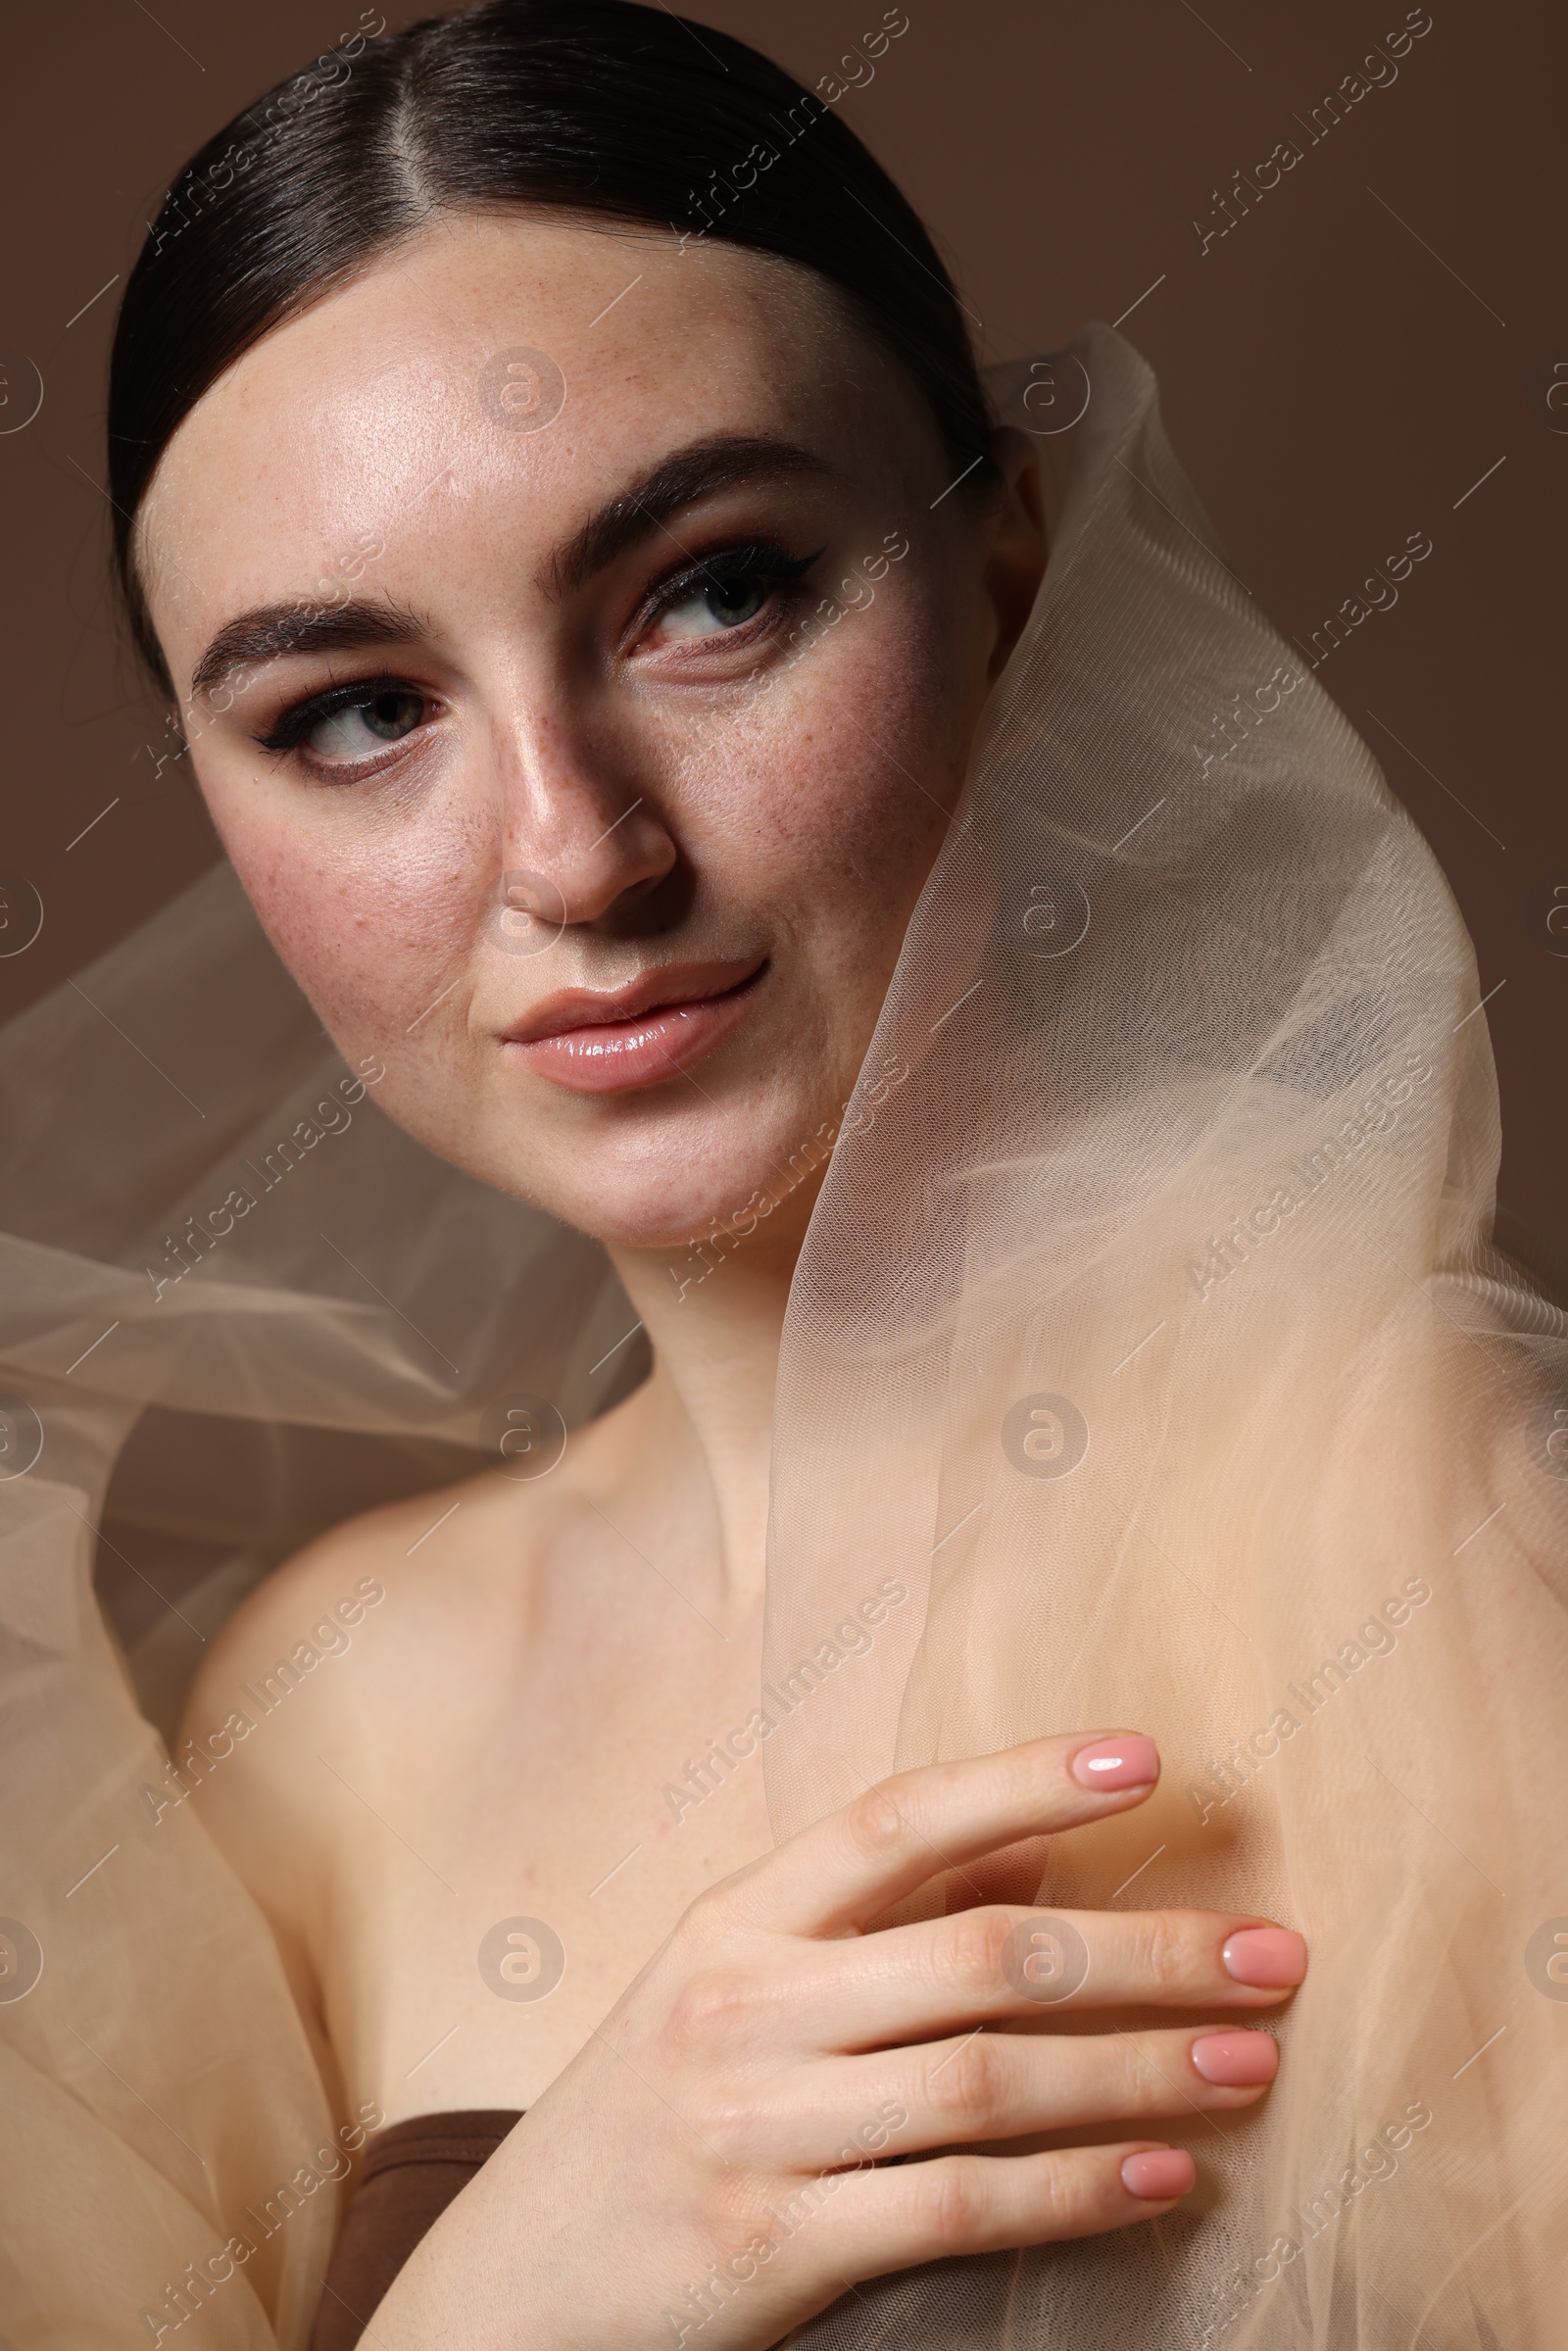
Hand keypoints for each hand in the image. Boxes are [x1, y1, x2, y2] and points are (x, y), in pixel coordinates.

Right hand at [372, 1731, 1305, 2350]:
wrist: (499, 2298)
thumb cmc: (638, 2122)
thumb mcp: (717, 1992)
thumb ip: (859, 1923)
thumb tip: (1029, 1855)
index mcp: (728, 1922)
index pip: (893, 1820)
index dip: (1023, 1778)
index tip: (1148, 1758)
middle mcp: (742, 2006)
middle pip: (982, 1953)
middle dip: (1148, 1948)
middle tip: (1273, 1956)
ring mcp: (755, 2129)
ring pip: (991, 2079)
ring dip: (1142, 2068)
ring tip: (1251, 2062)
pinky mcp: (773, 2248)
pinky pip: (958, 2205)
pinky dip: (1075, 2191)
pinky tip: (1163, 2177)